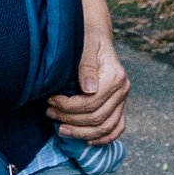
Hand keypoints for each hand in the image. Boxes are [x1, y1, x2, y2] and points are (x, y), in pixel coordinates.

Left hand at [48, 0, 128, 143]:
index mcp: (115, 76)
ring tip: (61, 130)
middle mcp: (123, 90)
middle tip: (50, 114)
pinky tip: (86, 139)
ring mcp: (123, 99)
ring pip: (106, 127)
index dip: (68, 107)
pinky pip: (117, 128)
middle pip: (97, 118)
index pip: (91, 103)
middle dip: (70, 120)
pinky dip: (103, 138)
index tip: (50, 101)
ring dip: (82, 133)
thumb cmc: (86, 38)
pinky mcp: (120, 105)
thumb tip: (88, 89)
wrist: (95, 35)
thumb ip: (87, 66)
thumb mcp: (85, 46)